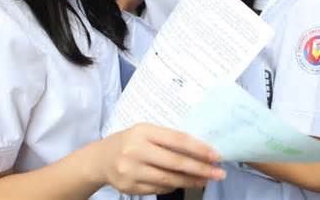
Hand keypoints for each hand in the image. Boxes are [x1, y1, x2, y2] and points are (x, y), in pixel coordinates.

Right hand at [96, 123, 224, 195]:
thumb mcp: (146, 132)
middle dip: (200, 169)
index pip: (177, 140)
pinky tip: (183, 182)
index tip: (216, 155)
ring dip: (191, 180)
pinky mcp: (130, 187)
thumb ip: (168, 139)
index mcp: (143, 131)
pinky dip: (174, 186)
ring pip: (169, 179)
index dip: (199, 148)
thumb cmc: (130, 141)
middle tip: (218, 172)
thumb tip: (200, 151)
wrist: (100, 159)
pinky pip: (159, 189)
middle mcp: (136, 150)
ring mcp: (132, 171)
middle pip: (175, 163)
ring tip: (205, 179)